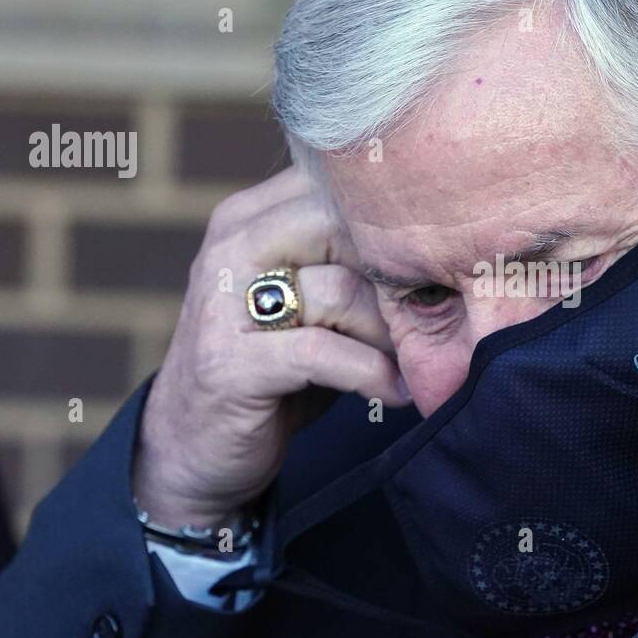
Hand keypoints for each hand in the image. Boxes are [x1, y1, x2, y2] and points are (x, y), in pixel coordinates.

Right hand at [132, 166, 409, 530]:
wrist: (191, 450)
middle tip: (435, 314)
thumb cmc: (274, 372)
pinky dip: (372, 375)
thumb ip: (352, 265)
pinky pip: (324, 352)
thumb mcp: (312, 305)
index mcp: (251, 218)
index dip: (399, 226)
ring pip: (341, 291)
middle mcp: (231, 248)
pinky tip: (396, 393)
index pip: (339, 187)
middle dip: (399, 276)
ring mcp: (223, 303)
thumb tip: (445, 248)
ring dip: (392, 334)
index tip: (443, 264)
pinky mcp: (229, 363)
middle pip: (343, 227)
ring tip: (416, 360)